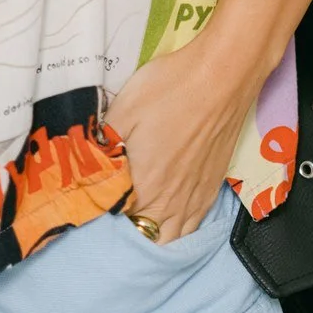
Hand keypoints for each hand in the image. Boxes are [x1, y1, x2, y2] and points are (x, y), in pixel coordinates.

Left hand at [105, 29, 260, 242]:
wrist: (224, 74)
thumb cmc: (170, 89)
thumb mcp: (124, 109)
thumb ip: (102, 145)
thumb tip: (89, 166)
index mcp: (145, 187)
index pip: (117, 222)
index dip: (104, 212)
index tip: (95, 197)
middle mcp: (171, 203)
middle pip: (144, 239)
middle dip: (127, 230)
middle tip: (117, 206)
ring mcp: (196, 197)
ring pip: (171, 238)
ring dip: (153, 233)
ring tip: (140, 214)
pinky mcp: (213, 186)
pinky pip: (193, 225)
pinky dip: (178, 227)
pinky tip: (170, 210)